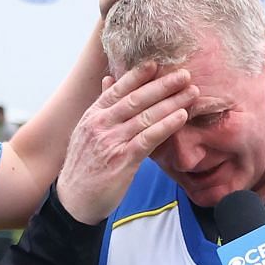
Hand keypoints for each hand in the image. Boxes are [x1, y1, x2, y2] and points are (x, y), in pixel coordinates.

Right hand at [55, 64, 197, 223]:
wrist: (73, 200)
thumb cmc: (84, 167)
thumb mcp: (86, 132)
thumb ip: (101, 107)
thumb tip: (108, 80)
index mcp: (93, 115)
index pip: (118, 89)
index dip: (138, 75)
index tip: (157, 64)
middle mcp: (101, 124)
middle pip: (136, 99)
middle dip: (163, 85)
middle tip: (185, 74)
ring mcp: (111, 141)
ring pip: (146, 116)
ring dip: (172, 103)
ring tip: (191, 93)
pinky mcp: (122, 160)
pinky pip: (149, 138)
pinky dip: (167, 125)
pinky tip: (181, 117)